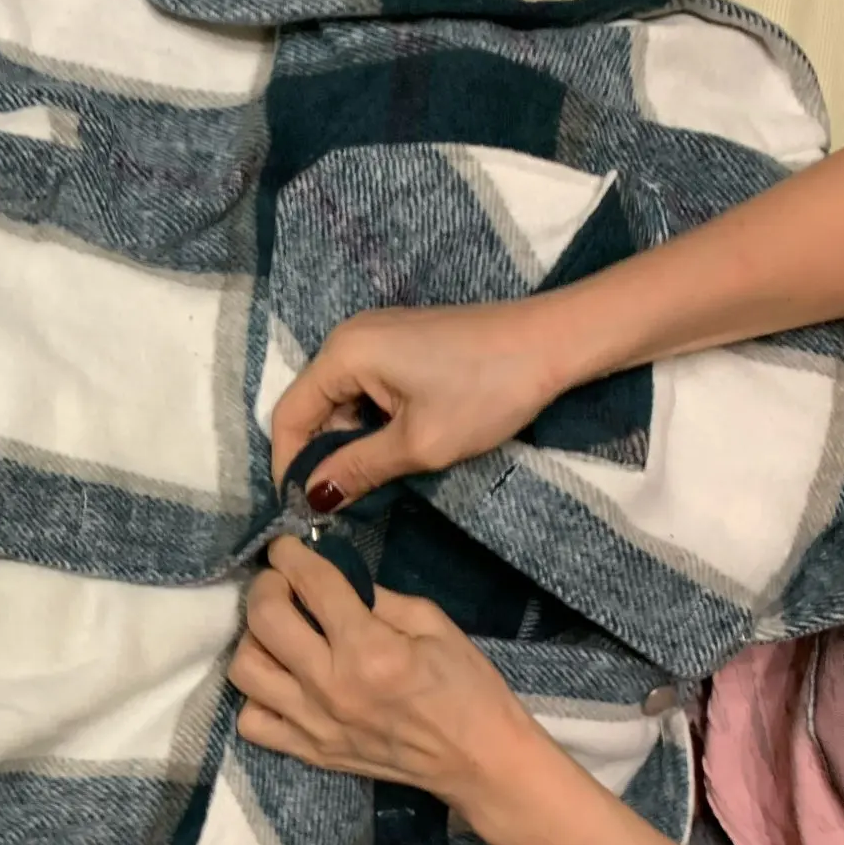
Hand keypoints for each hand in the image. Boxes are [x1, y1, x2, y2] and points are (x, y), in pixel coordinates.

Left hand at [228, 538, 546, 808]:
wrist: (479, 762)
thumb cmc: (467, 688)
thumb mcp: (434, 624)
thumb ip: (377, 597)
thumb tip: (332, 576)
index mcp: (370, 649)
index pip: (313, 585)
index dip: (291, 555)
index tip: (286, 546)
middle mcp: (332, 686)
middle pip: (264, 620)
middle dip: (266, 586)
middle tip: (281, 583)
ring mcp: (314, 723)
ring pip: (245, 670)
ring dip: (254, 640)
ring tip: (278, 633)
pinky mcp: (309, 753)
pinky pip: (251, 722)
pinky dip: (256, 697)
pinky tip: (281, 682)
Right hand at [270, 302, 572, 510]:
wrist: (555, 342)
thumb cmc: (487, 391)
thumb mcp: (420, 444)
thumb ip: (358, 470)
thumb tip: (313, 498)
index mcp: (344, 354)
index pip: (288, 415)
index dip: (288, 465)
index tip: (303, 509)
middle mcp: (349, 336)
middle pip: (312, 406)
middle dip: (321, 455)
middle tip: (342, 503)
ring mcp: (375, 335)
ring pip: (340, 400)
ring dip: (350, 441)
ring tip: (374, 480)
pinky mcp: (400, 341)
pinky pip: (365, 387)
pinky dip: (371, 421)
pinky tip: (395, 447)